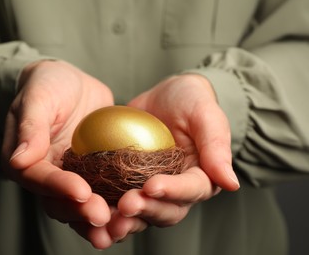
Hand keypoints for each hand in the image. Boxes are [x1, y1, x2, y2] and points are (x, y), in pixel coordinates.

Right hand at [1, 60, 115, 247]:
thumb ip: (30, 127)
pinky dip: (116, 203)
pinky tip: (135, 208)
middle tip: (103, 217)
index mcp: (25, 161)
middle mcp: (47, 175)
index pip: (40, 179)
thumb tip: (19, 160)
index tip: (82, 193)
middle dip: (81, 212)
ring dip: (99, 219)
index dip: (59, 188)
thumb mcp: (37, 97)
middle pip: (60, 202)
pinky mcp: (93, 173)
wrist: (69, 82)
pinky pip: (104, 191)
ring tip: (119, 227)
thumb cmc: (48, 84)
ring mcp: (71, 176)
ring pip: (82, 205)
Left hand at [116, 74, 239, 227]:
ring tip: (106, 220)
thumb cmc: (191, 101)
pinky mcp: (128, 183)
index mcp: (200, 177)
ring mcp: (150, 188)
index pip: (191, 191)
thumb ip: (217, 146)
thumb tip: (231, 184)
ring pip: (141, 214)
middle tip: (125, 206)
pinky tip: (88, 207)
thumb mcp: (206, 115)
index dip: (172, 192)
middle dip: (145, 211)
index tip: (152, 186)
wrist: (166, 98)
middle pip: (164, 211)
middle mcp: (176, 190)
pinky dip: (106, 208)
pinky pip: (117, 200)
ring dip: (125, 220)